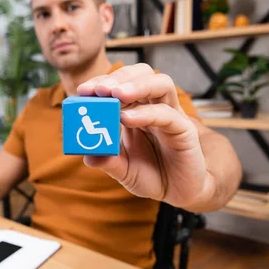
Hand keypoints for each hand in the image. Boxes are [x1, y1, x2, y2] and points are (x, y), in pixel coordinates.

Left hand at [77, 63, 213, 208]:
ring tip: (115, 94)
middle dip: (119, 77)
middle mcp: (155, 107)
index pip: (121, 84)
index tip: (82, 90)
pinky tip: (127, 118)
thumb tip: (88, 157)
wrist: (178, 194)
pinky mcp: (185, 130)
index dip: (102, 83)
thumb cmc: (151, 175)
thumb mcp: (124, 171)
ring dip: (136, 85)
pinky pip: (168, 114)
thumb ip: (108, 162)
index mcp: (137, 110)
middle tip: (98, 89)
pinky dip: (146, 113)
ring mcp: (172, 116)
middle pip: (142, 74)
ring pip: (161, 84)